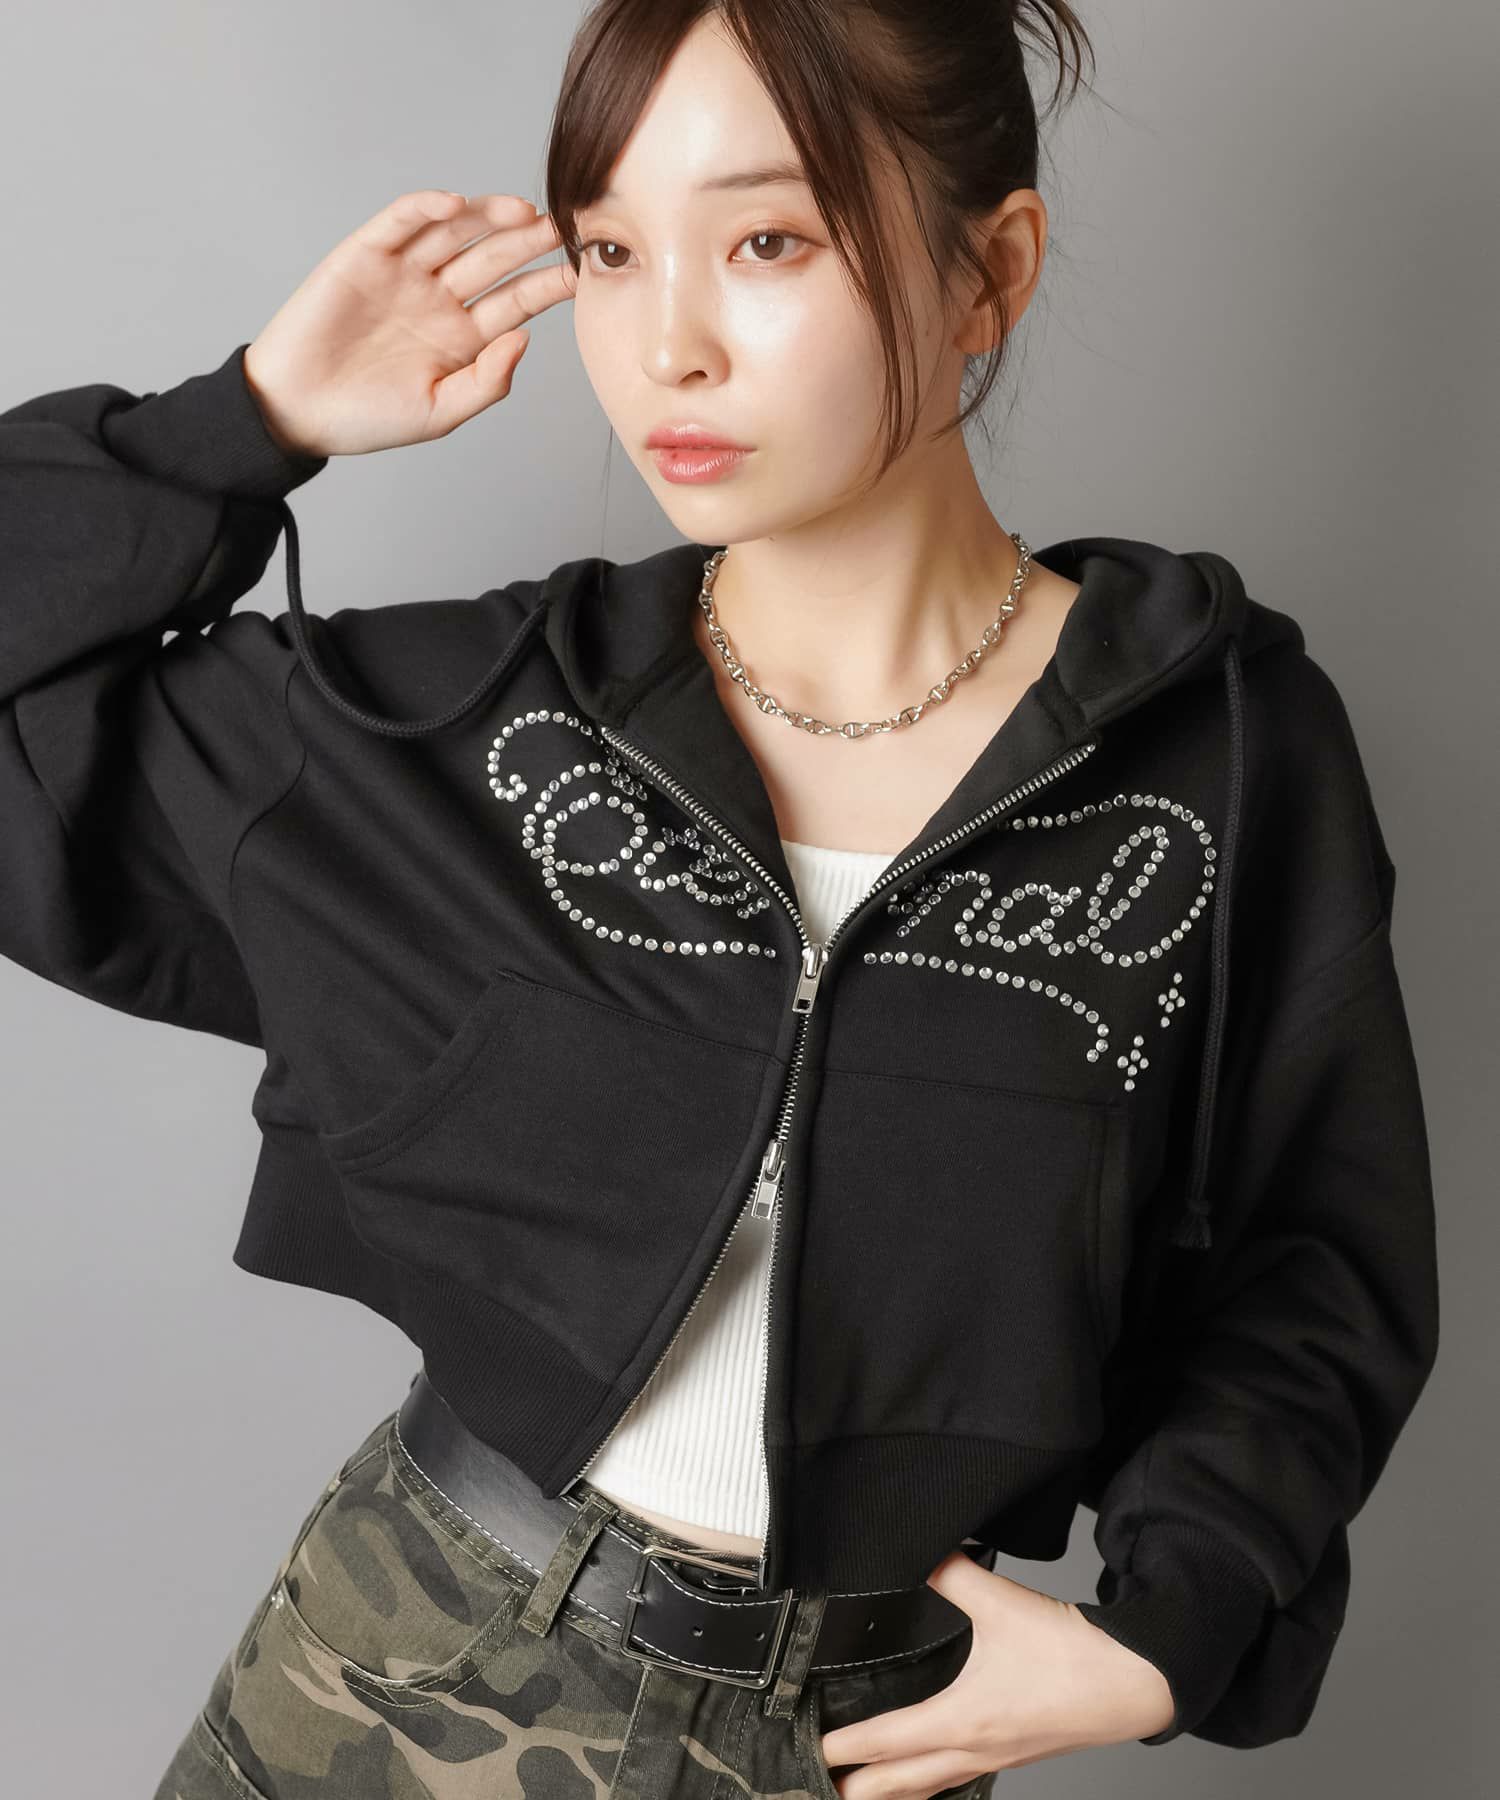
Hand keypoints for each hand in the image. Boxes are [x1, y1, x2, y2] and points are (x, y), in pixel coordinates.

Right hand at [242, 189, 577, 458]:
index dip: (547, 285)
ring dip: (487, 217)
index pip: (516, 301)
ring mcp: (403, 273)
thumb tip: (525, 338)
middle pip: (493, 259)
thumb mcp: (439, 412)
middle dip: (527, 243)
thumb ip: (487, 381)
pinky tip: (456, 204)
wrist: (297, 411)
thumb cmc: (367, 419)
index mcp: (463, 337)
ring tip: (523, 212)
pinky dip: (426, 208)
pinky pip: (400, 222)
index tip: (582, 273)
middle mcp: (438, 299)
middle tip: (562, 228)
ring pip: (454, 233)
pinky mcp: (365, 254)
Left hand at [816, 1550, 1176, 1797]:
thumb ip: (954, 1571)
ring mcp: (997, 1756)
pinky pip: (960, 1776)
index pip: (889, 1740)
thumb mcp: (1004, 1603)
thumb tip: (923, 1549)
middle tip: (819, 1791)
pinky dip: (931, 1784)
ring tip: (861, 1796)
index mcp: (965, 1718)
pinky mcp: (1015, 1752)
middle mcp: (976, 1747)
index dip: (848, 1747)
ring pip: (932, 1786)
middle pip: (903, 1782)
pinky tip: (927, 1777)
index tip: (813, 1751)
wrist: (1132, 1682)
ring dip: (894, 1793)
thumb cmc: (1074, 1654)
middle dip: (859, 1790)